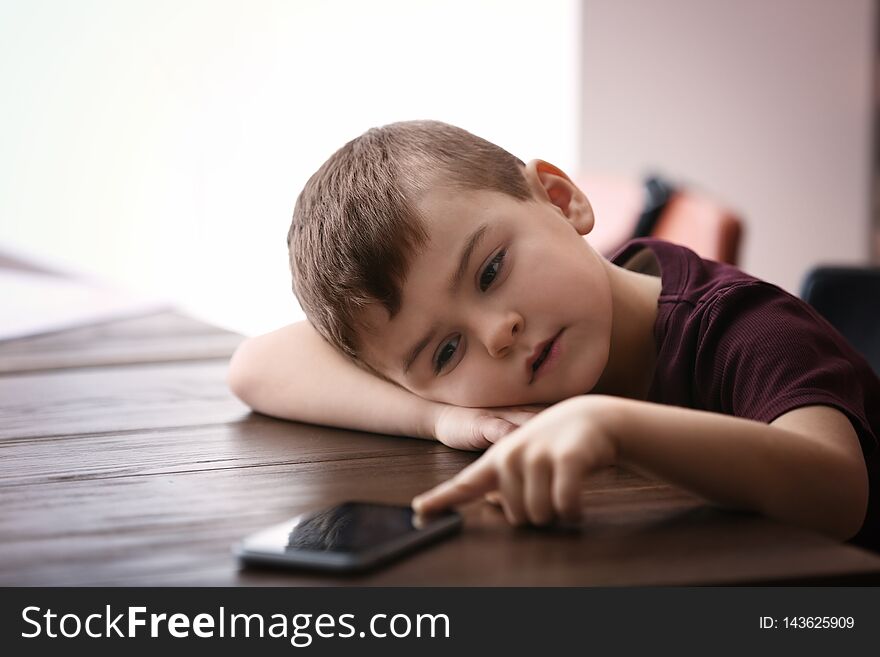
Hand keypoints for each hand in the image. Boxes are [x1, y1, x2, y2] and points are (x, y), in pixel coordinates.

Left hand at [415, 395, 619, 524]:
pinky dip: (573, 511)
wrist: (594, 419)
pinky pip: (564, 506)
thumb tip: (492, 501)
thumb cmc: (556, 445)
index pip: (464, 484)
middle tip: (551, 485)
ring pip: (541, 515)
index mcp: (497, 460)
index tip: (419, 512)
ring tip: (564, 485)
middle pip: (517, 517)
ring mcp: (537, 457)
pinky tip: (578, 501)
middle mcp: (511, 457)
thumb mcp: (524, 459)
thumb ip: (504, 482)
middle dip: (538, 512)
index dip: (441, 500)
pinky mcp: (566, 460)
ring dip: (558, 512)